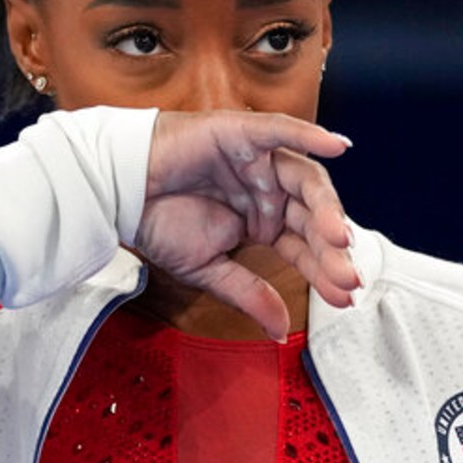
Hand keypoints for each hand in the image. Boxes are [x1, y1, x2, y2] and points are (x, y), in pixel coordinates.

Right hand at [134, 110, 358, 339]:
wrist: (116, 193)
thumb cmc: (158, 222)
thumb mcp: (208, 268)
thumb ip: (249, 293)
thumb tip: (280, 332)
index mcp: (262, 219)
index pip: (303, 245)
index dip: (324, 270)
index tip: (344, 297)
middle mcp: (267, 188)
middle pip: (311, 215)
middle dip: (330, 248)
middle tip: (346, 276)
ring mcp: (257, 160)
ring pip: (304, 179)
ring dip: (327, 207)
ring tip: (339, 238)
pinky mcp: (240, 133)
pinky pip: (281, 130)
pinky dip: (309, 134)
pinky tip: (337, 145)